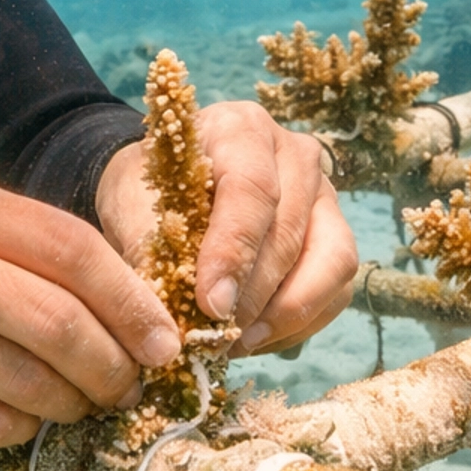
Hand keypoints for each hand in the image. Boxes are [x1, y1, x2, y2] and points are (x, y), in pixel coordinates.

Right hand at [0, 179, 182, 448]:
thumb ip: (30, 249)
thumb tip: (133, 309)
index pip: (73, 251)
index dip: (131, 304)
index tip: (163, 343)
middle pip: (58, 325)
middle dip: (112, 368)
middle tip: (127, 387)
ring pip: (27, 383)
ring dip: (71, 406)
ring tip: (79, 406)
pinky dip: (19, 428)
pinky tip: (22, 418)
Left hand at [94, 104, 357, 356]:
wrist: (167, 186)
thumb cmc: (149, 190)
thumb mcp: (133, 205)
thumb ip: (150, 249)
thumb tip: (169, 317)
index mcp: (240, 128)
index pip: (251, 190)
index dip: (234, 252)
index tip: (212, 305)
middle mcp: (294, 153)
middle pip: (289, 231)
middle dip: (254, 296)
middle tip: (218, 337)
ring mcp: (323, 193)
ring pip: (332, 260)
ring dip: (286, 313)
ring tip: (239, 342)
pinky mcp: (335, 233)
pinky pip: (337, 287)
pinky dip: (301, 321)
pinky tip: (257, 337)